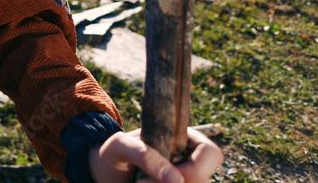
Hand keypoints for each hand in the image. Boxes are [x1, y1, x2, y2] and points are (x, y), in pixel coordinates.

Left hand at [89, 127, 223, 182]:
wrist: (107, 173)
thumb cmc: (114, 152)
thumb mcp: (120, 145)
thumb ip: (142, 153)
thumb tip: (175, 180)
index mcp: (184, 139)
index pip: (211, 153)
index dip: (195, 170)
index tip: (169, 178)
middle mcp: (190, 161)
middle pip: (204, 180)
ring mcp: (185, 177)